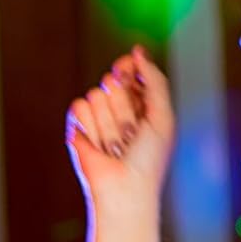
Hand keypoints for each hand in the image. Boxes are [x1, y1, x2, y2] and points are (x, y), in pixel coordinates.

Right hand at [65, 46, 174, 212]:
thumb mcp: (163, 115)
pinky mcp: (77, 128)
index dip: (129, 68)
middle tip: (130, 131)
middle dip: (122, 105)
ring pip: (96, 95)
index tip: (128, 69)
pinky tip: (97, 144)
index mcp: (143, 104)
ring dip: (107, 122)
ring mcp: (98, 118)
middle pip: (113, 81)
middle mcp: (119, 109)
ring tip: (115, 144)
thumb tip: (138, 54)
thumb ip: (155, 81)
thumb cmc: (148, 159)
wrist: (124, 188)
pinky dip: (89, 126)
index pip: (131, 71)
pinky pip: (77, 108)